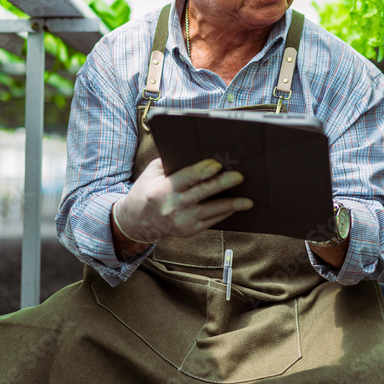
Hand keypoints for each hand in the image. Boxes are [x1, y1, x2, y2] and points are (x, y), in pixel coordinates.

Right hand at [112, 158, 250, 244]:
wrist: (136, 221)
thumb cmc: (147, 190)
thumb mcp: (153, 172)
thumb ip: (171, 162)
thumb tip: (197, 152)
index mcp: (162, 189)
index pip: (186, 178)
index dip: (202, 171)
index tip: (217, 164)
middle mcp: (172, 206)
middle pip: (202, 193)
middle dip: (222, 184)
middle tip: (239, 177)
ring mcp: (181, 221)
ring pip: (210, 211)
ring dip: (230, 205)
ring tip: (247, 200)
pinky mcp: (188, 231)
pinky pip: (210, 222)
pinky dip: (223, 214)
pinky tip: (235, 207)